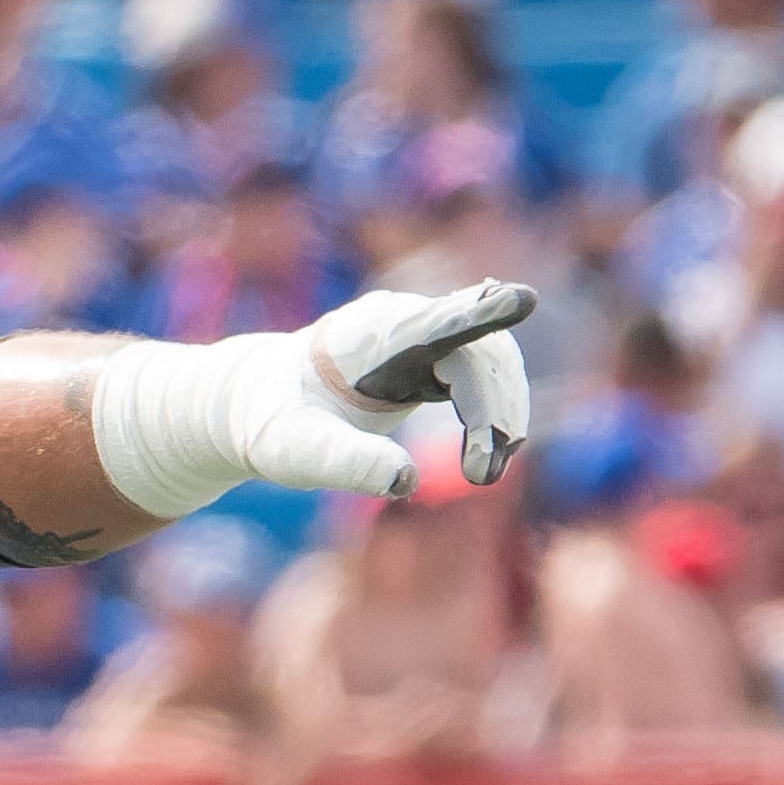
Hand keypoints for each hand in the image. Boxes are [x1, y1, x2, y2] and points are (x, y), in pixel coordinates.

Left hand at [94, 282, 535, 519]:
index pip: (436, 321)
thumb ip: (346, 462)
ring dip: (501, 416)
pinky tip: (492, 455)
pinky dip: (493, 414)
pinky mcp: (433, 355)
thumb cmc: (274, 424)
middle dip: (494, 410)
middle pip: (479, 353)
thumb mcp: (297, 451)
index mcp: (371, 332)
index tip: (523, 300)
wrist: (260, 402)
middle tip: (483, 475)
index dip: (481, 313)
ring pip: (490, 364)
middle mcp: (406, 320)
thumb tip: (406, 484)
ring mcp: (425, 333)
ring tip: (485, 474)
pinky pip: (481, 376)